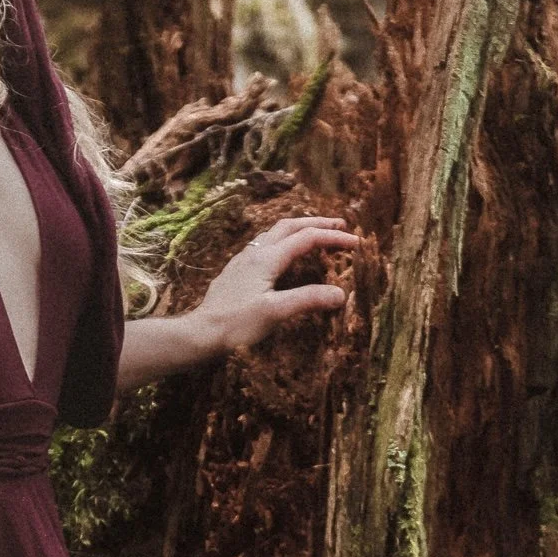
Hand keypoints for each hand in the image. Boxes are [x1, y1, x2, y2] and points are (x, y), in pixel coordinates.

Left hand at [196, 214, 358, 353]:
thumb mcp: (275, 312)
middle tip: (341, 227)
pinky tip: (283, 254)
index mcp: (267, 258)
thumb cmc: (236, 324)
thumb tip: (341, 293)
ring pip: (275, 233)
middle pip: (289, 226)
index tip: (357, 243)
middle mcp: (255, 252)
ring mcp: (243, 260)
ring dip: (298, 229)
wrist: (200, 332)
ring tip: (316, 234)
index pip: (307, 238)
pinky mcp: (237, 271)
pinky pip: (264, 245)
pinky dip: (283, 241)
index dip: (333, 238)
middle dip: (317, 223)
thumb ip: (308, 300)